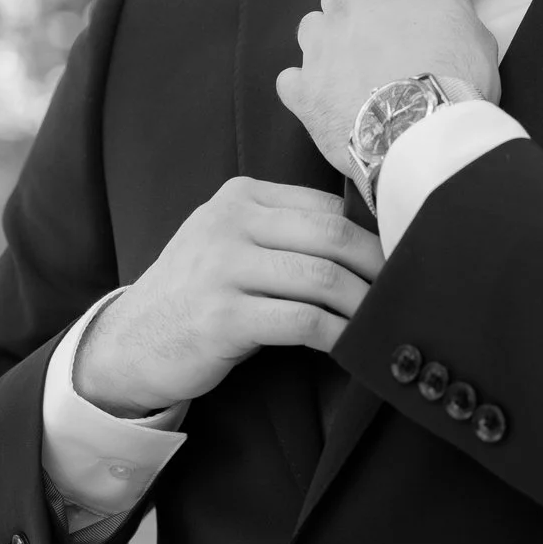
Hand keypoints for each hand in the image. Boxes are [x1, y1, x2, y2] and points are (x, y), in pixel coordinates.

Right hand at [72, 177, 383, 416]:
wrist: (130, 343)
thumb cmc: (197, 295)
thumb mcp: (232, 244)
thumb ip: (286, 232)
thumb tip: (373, 241)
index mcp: (241, 196)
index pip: (328, 206)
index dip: (374, 234)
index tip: (406, 258)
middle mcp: (231, 222)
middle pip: (333, 235)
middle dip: (380, 266)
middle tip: (412, 291)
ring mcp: (223, 269)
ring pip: (323, 277)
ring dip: (365, 304)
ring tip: (387, 321)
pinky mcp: (222, 317)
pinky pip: (302, 321)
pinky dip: (338, 335)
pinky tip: (351, 346)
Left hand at [275, 0, 500, 181]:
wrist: (424, 129)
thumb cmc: (454, 72)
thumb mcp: (471, 26)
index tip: (401, 12)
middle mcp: (341, 8)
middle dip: (352, 11)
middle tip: (378, 41)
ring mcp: (318, 49)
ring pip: (310, 31)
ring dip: (326, 44)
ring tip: (352, 71)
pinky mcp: (303, 91)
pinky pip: (291, 81)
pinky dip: (305, 88)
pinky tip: (327, 100)